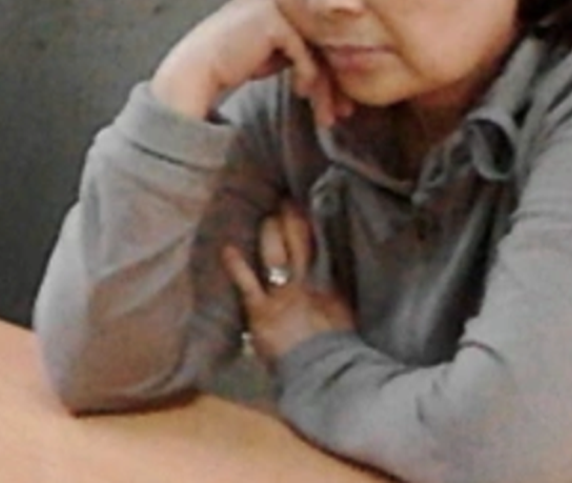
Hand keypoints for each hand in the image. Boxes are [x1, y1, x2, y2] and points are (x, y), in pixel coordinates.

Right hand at [152, 0, 353, 126]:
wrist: (199, 69)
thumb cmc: (236, 62)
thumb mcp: (279, 51)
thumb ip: (306, 47)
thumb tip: (348, 64)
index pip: (325, 30)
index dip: (335, 67)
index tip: (342, 100)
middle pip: (327, 39)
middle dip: (336, 80)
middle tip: (344, 111)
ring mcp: (279, 3)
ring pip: (320, 48)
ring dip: (325, 86)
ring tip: (328, 114)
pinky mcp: (273, 20)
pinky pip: (305, 54)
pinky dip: (307, 74)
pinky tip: (300, 91)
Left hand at [221, 202, 354, 361]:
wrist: (327, 371)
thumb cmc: (339, 348)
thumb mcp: (344, 312)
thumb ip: (335, 290)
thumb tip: (330, 273)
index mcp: (328, 281)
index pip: (319, 243)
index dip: (310, 223)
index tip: (305, 204)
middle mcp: (306, 281)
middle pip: (298, 239)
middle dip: (290, 217)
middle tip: (284, 199)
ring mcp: (283, 294)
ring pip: (274, 252)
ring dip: (269, 232)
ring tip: (266, 217)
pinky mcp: (262, 311)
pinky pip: (247, 283)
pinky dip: (236, 265)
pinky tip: (227, 248)